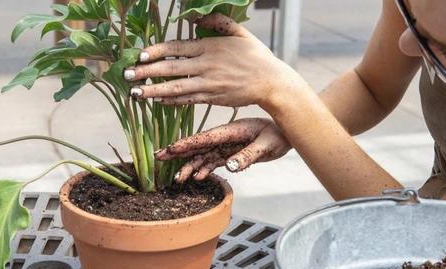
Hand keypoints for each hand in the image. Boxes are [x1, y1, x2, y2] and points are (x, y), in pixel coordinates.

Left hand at [124, 14, 308, 107]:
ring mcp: (209, 84)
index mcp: (210, 47)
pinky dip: (170, 101)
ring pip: (175, 88)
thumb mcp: (240, 32)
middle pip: (171, 68)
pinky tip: (156, 100)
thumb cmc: (256, 56)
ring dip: (153, 91)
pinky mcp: (212, 98)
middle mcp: (206, 66)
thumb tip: (194, 18)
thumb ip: (218, 22)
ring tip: (134, 93)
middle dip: (146, 72)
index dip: (156, 51)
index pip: (177, 47)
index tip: (140, 55)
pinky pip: (187, 100)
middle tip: (127, 75)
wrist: (271, 83)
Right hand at [155, 118, 290, 182]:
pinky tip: (198, 177)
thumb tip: (230, 167)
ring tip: (178, 178)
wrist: (286, 134)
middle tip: (159, 157)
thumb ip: (248, 156)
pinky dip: (205, 169)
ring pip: (203, 156)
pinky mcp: (230, 153)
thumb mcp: (266, 146)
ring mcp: (226, 145)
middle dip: (179, 152)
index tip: (170, 149)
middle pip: (197, 145)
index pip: (204, 138)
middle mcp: (224, 137)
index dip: (187, 144)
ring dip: (190, 166)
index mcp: (230, 131)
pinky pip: (214, 161)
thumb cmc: (278, 135)